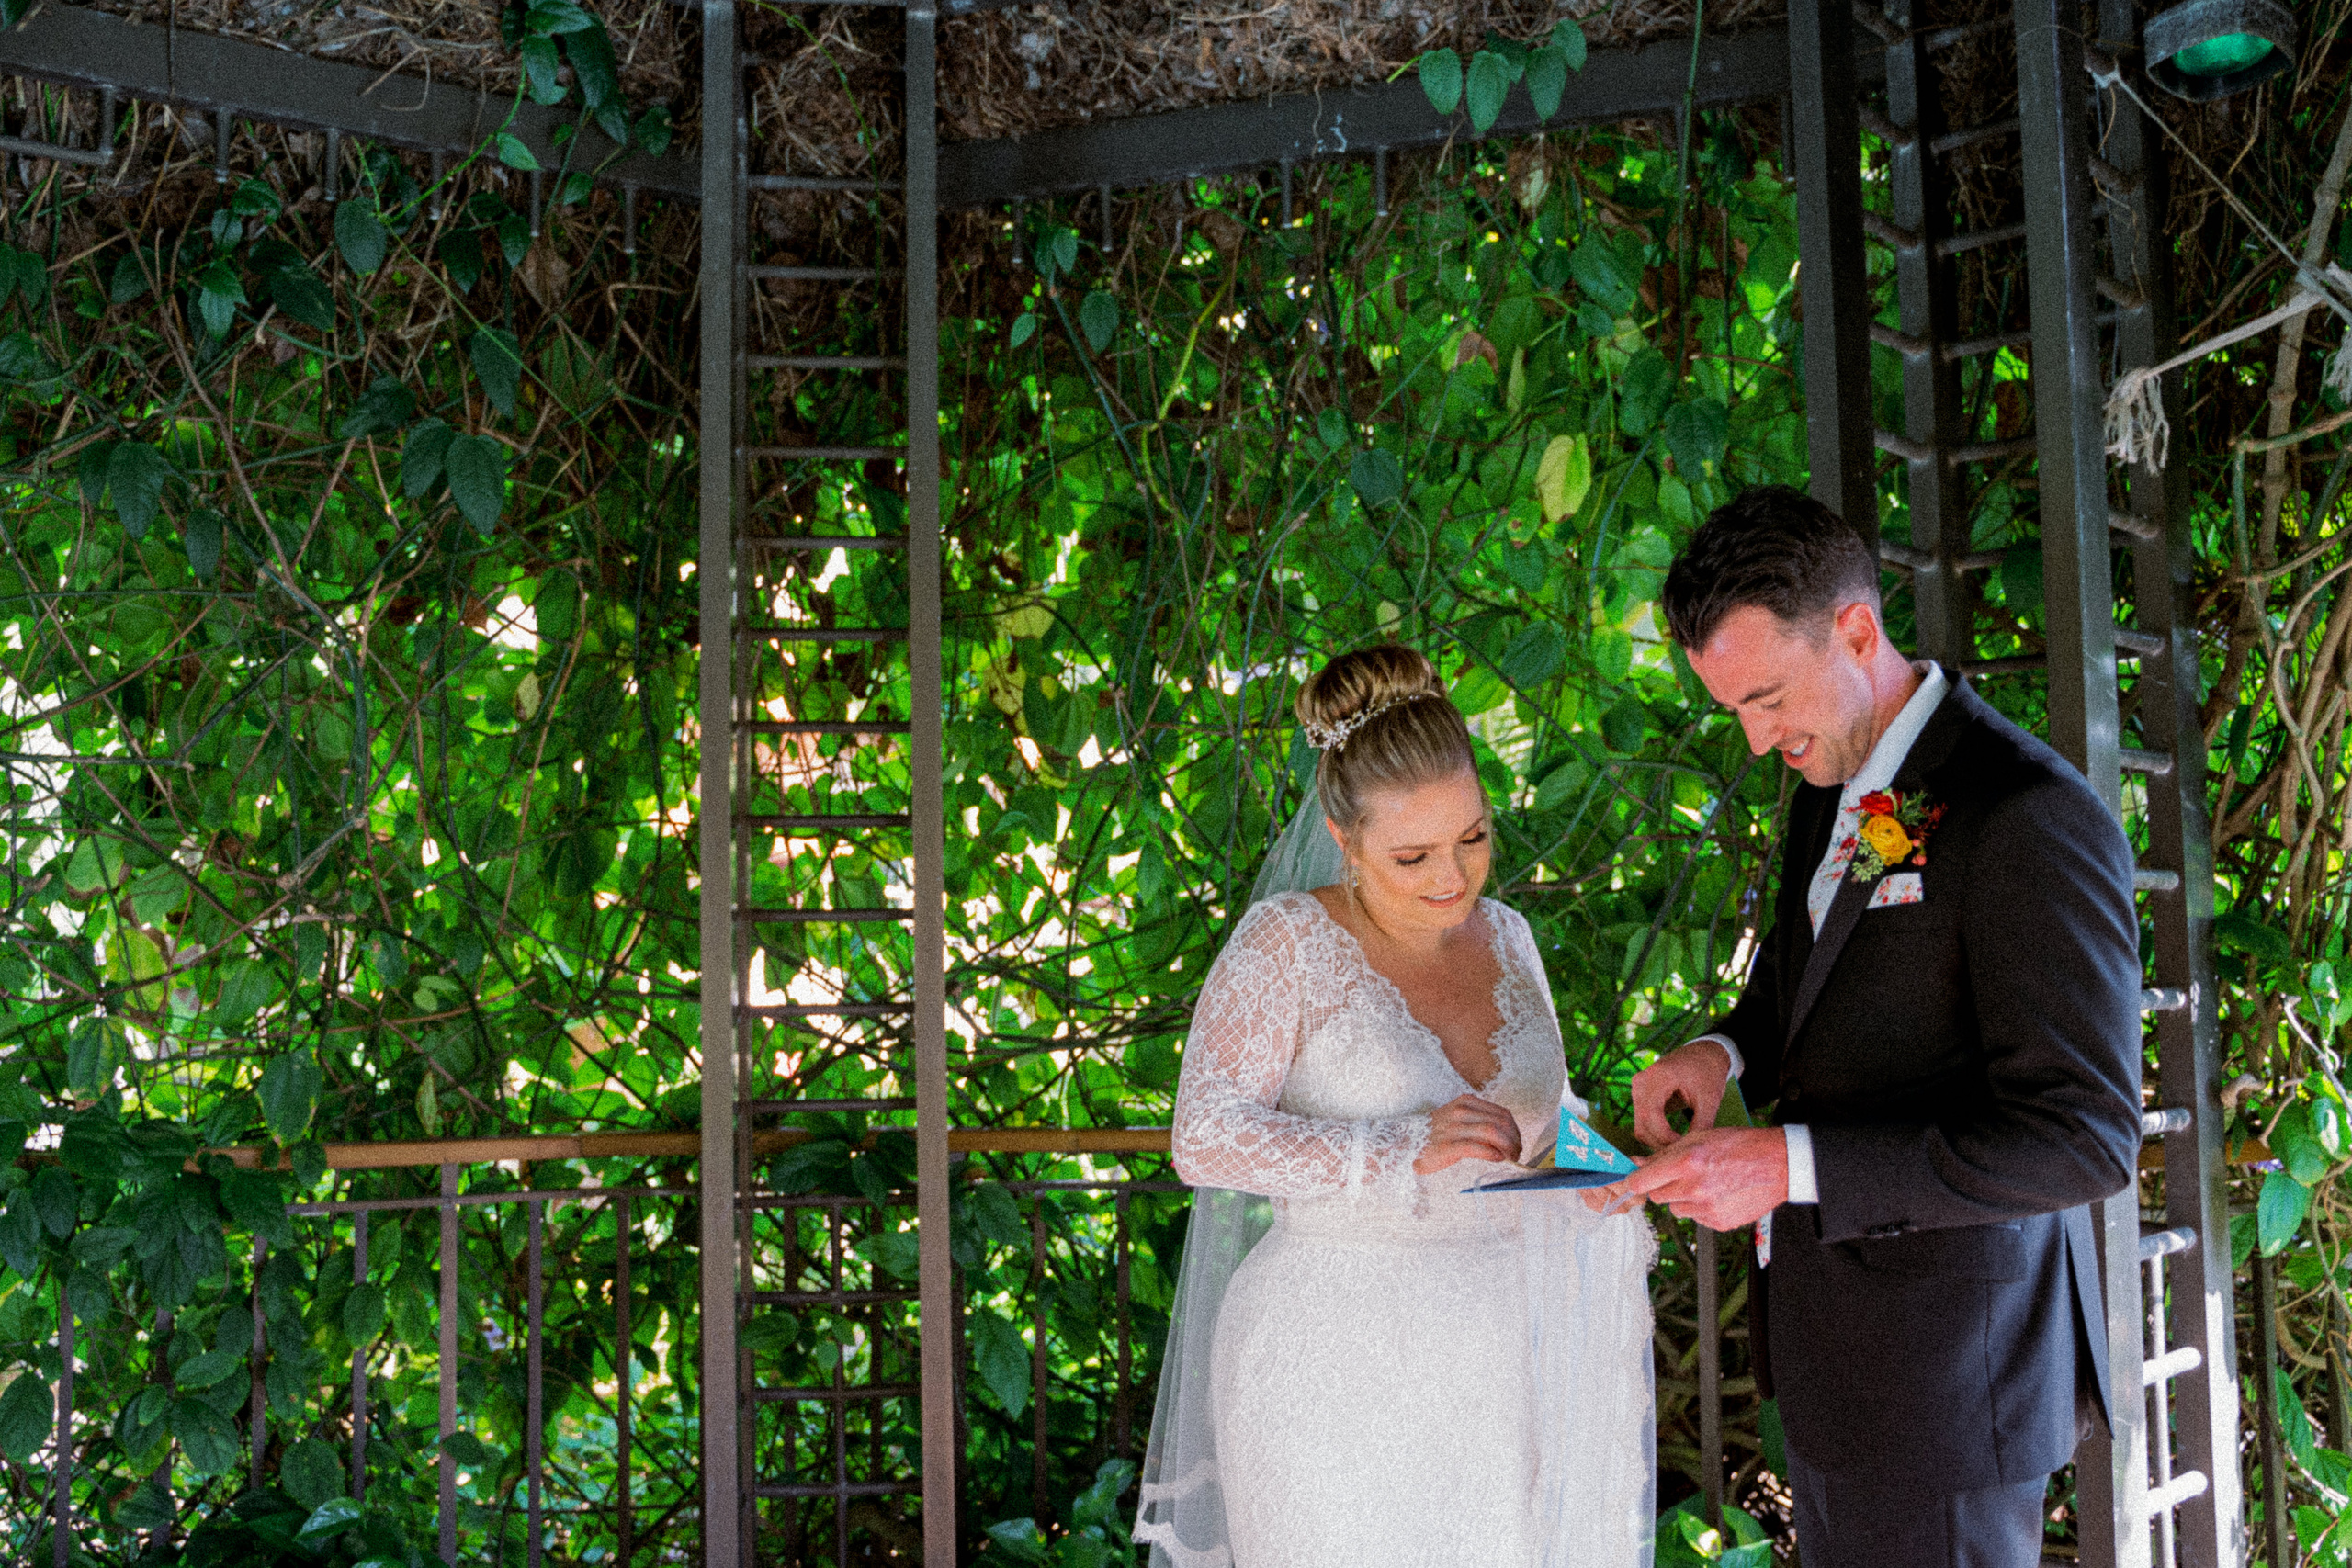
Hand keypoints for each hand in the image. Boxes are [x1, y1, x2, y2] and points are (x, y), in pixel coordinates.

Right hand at [1413, 1094, 1523, 1173]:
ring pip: (1493, 1132)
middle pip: (1501, 1122)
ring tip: (1509, 1158)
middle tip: (1516, 1154)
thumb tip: (1505, 1138)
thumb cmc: (1433, 1135)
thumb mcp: (1456, 1119)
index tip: (1516, 1143)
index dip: (1515, 1130)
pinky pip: (1477, 1147)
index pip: (1502, 1113)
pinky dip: (1492, 1154)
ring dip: (1507, 1148)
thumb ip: (1478, 1123)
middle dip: (1514, 1140)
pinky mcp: (1448, 1145)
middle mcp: (1461, 1111)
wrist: (1402, 1143)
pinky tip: (1496, 1159)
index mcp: (1465, 1102)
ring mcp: (1454, 1127)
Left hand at [1595, 1127, 1788, 1230]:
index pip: (1641, 1181)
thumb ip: (1665, 1153)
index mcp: (1686, 1162)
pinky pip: (1696, 1218)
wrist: (1777, 1165)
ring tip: (1704, 1183)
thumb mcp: (1699, 1137)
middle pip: (1656, 1197)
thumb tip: (1638, 1163)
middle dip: (1662, 1187)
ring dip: (1682, 1199)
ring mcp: (1707, 1208)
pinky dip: (1701, 1208)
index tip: (1633, 1180)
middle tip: (1680, 1176)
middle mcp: (1694, 1188)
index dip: (1634, 1181)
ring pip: (1675, 1209)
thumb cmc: (1740, 1145)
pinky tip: (1718, 1194)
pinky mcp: (1718, 1223)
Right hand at [1629, 1039, 1731, 1150]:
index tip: (1684, 1148)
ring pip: (1640, 1127)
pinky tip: (1674, 1141)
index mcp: (1657, 1077)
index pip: (1651, 1115)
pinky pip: (1643, 1123)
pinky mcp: (1641, 1097)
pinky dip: (1656, 1135)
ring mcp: (1638, 1089)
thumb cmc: (1708, 1072)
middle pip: (1642, 1125)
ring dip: (1658, 1142)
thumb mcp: (1709, 1099)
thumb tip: (1692, 1152)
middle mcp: (1641, 1082)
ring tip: (1680, 1148)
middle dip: (1661, 1144)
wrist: (1704, 1054)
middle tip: (1683, 1154)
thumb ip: (1701, 1125)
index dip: (1665, 1137)